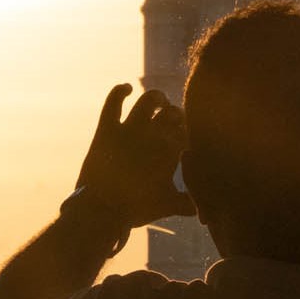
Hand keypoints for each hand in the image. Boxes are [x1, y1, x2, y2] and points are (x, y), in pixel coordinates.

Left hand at [74, 83, 193, 230]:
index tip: (184, 138)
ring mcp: (129, 130)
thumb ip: (184, 203)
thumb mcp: (165, 205)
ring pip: (148, 101)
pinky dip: (119, 91)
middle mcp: (153, 135)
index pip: (186, 131)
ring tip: (159, 101)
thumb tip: (198, 210)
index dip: (186, 132)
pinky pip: (113, 102)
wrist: (101, 210)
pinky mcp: (106, 129)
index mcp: (171, 151)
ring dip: (157, 98)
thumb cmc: (136, 209)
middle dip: (176, 115)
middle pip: (172, 113)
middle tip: (174, 120)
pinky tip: (126, 88)